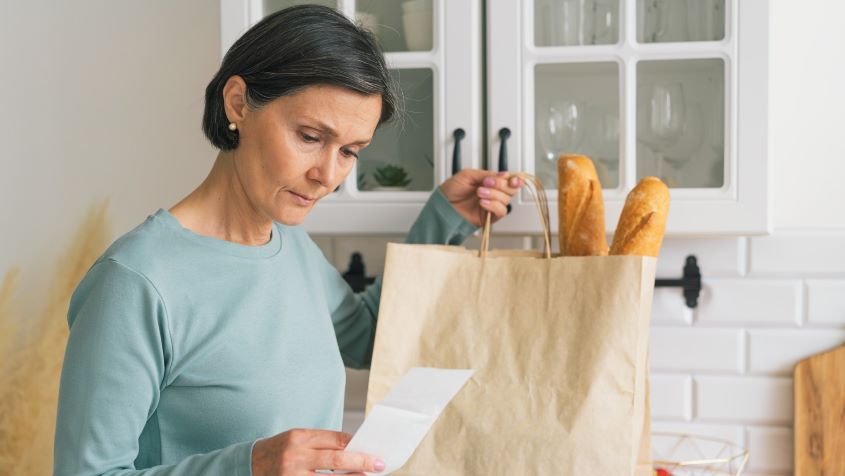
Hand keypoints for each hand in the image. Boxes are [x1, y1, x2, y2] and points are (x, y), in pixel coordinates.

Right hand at [252, 428, 384, 475]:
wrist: (248, 464)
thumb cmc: (280, 450)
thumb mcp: (297, 439)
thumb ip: (321, 443)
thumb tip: (352, 448)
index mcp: (299, 437)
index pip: (334, 439)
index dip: (355, 444)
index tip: (371, 449)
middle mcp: (296, 456)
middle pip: (336, 459)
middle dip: (360, 462)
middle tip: (378, 464)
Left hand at [439, 169, 524, 227]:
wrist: (443, 206)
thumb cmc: (451, 190)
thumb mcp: (467, 175)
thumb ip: (486, 174)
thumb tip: (502, 174)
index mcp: (489, 181)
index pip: (508, 179)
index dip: (513, 178)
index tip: (509, 177)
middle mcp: (493, 193)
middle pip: (510, 189)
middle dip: (501, 184)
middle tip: (486, 183)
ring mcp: (492, 205)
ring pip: (506, 200)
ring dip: (494, 194)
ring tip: (479, 193)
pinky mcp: (490, 217)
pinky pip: (500, 211)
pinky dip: (493, 205)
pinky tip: (483, 203)